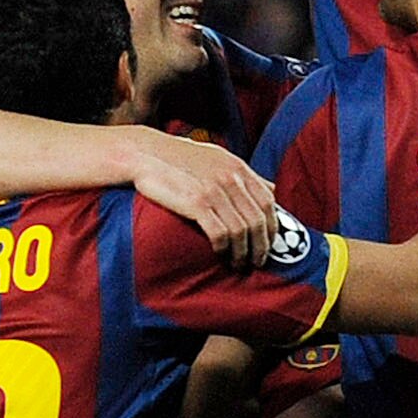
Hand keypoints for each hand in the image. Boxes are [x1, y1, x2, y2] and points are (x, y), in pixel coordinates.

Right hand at [128, 130, 280, 268]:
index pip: (268, 201)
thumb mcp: (218, 157)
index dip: (272, 226)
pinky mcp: (196, 203)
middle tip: (258, 260)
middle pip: (258, 219)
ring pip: (241, 231)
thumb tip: (271, 187)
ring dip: (243, 252)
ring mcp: (214, 190)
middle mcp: (230, 178)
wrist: (145, 153)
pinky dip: (223, 248)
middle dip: (261, 245)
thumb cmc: (179, 158)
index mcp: (238, 167)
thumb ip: (243, 173)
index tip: (269, 242)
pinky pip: (219, 233)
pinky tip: (220, 253)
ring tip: (240, 264)